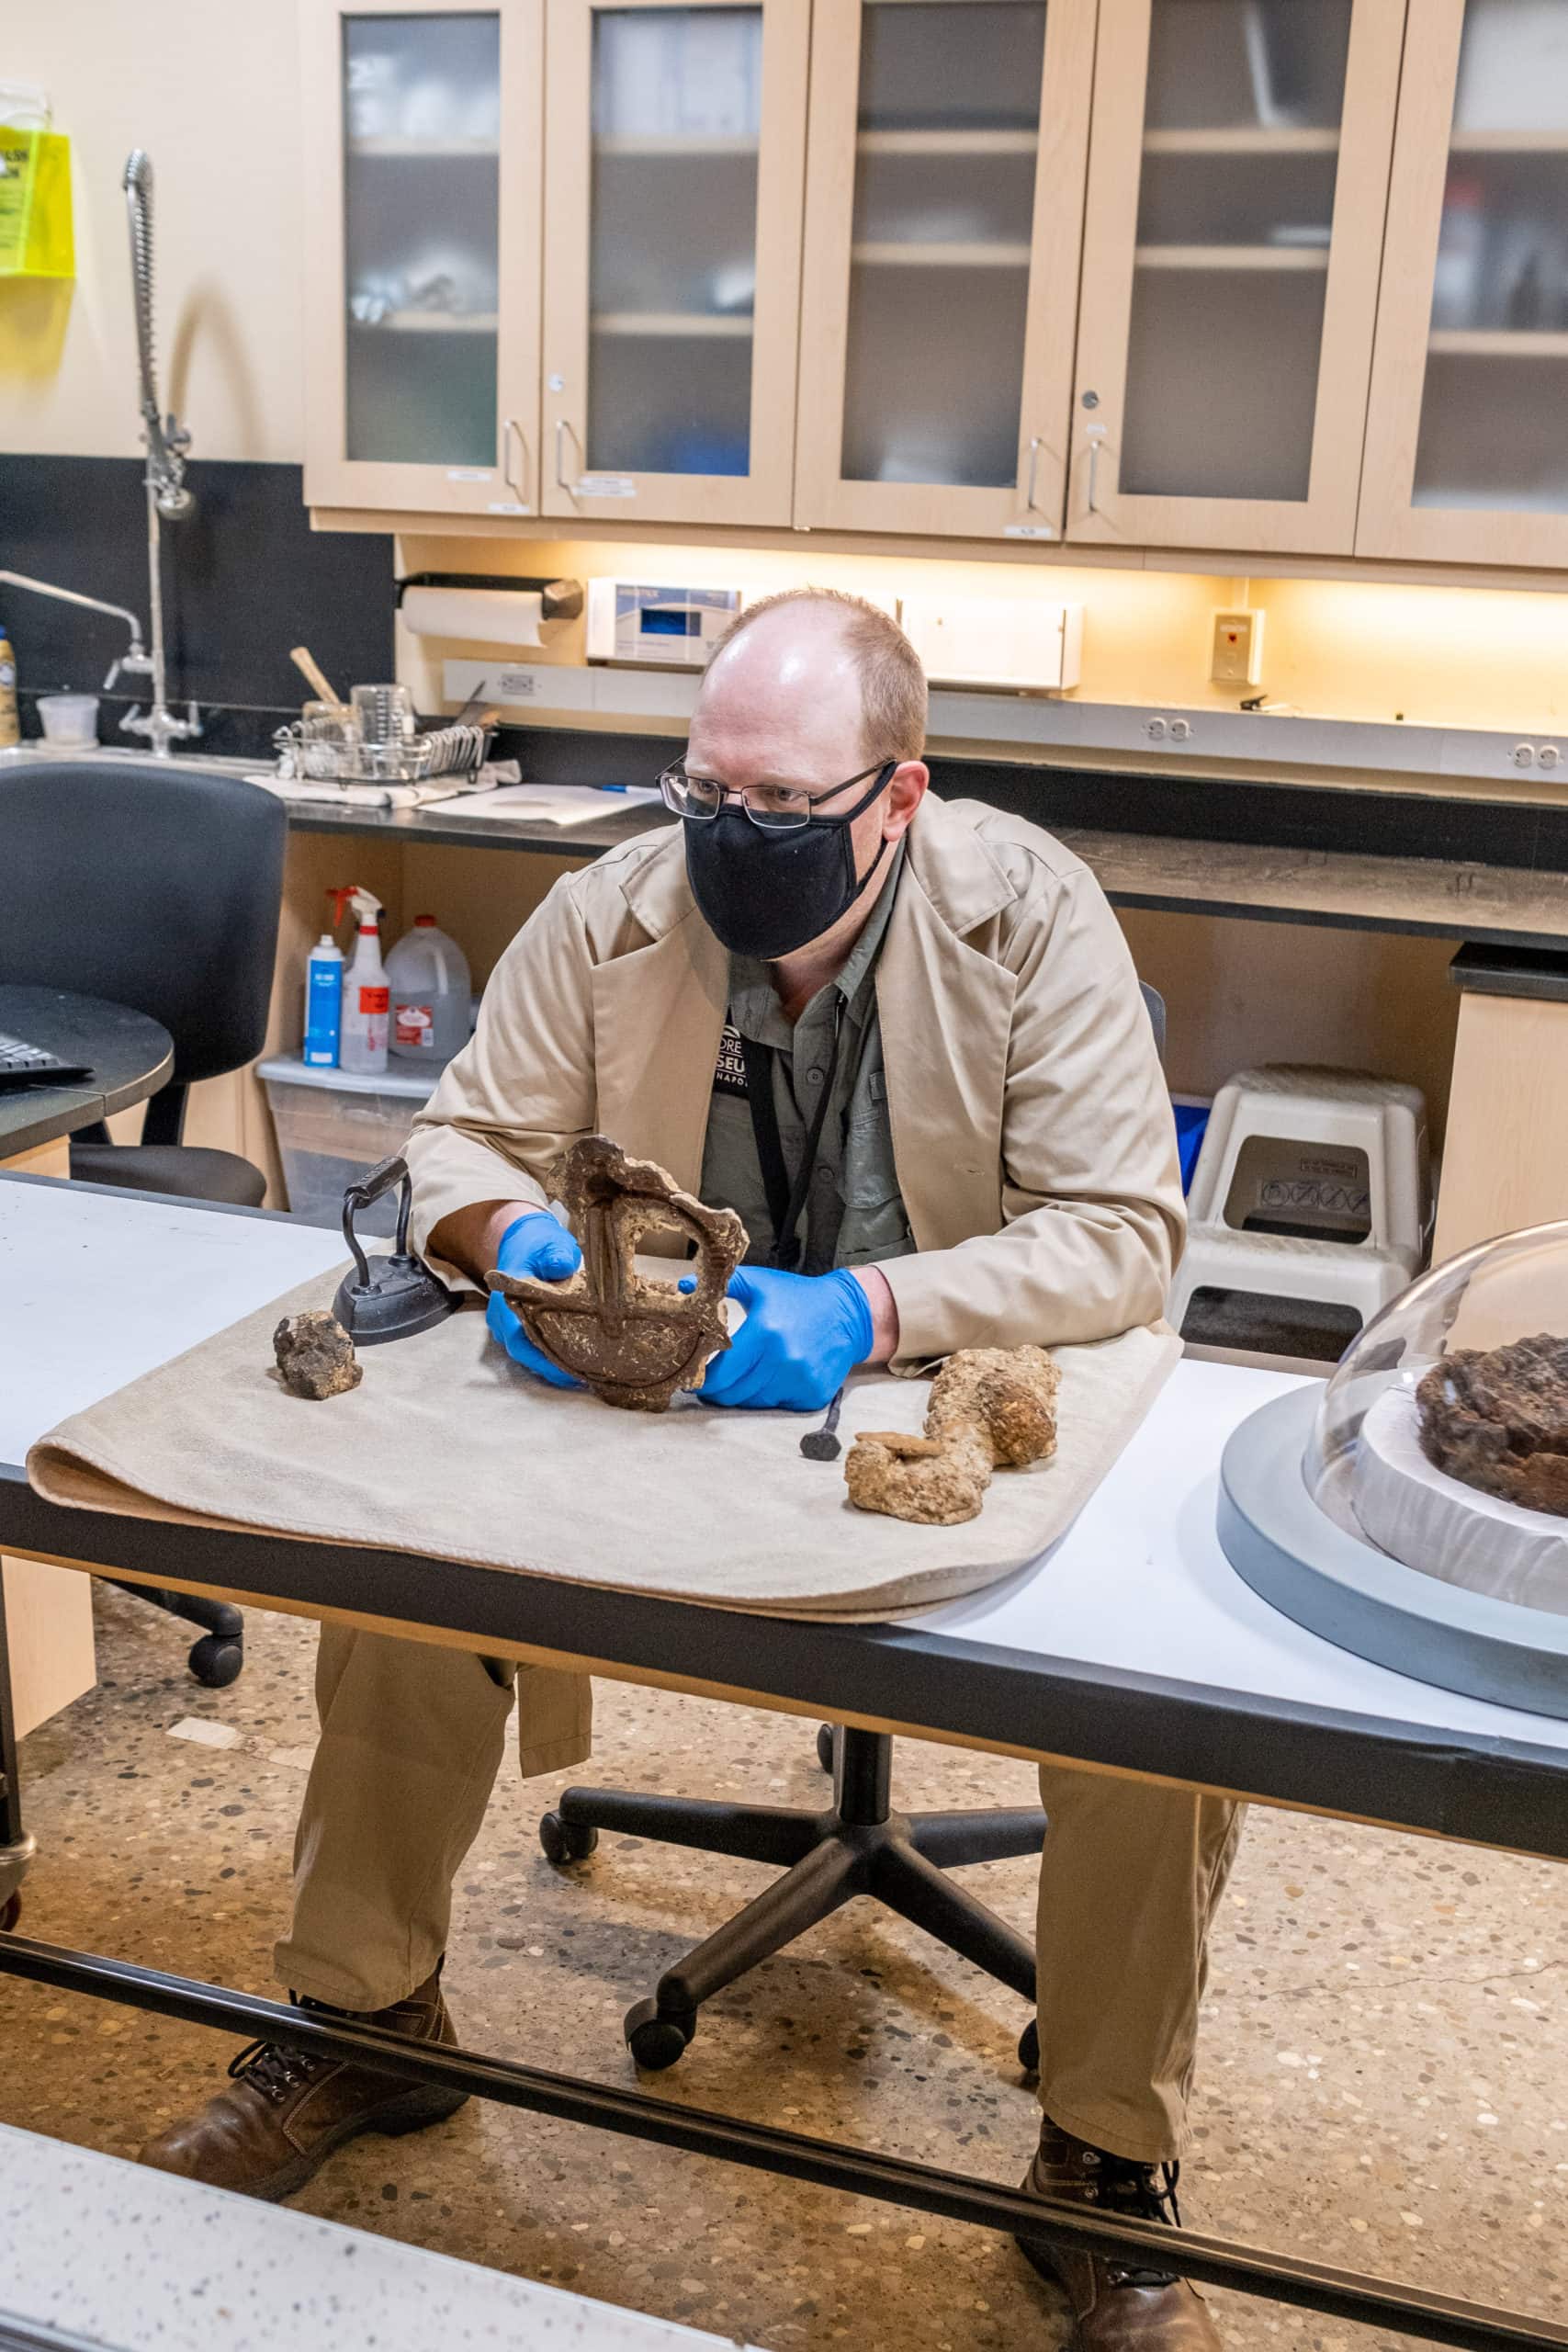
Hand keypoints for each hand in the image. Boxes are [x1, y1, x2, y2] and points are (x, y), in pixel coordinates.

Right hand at [485, 1211, 582, 1387]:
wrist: (522, 1239)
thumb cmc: (536, 1243)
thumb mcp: (550, 1243)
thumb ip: (556, 1255)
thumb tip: (561, 1267)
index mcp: (507, 1297)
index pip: (517, 1335)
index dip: (540, 1356)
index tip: (566, 1369)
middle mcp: (502, 1315)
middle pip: (522, 1351)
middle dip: (550, 1368)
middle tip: (582, 1379)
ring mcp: (507, 1322)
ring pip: (526, 1352)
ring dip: (550, 1365)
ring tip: (582, 1375)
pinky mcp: (518, 1325)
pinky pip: (531, 1346)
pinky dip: (550, 1356)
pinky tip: (574, 1363)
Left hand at [685, 1264, 874, 1410]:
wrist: (847, 1314)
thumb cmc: (798, 1297)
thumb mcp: (761, 1283)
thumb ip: (724, 1285)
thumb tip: (683, 1285)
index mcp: (765, 1332)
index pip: (721, 1374)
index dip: (703, 1380)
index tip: (695, 1378)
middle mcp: (784, 1360)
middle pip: (733, 1393)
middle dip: (718, 1390)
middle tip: (712, 1383)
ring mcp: (800, 1380)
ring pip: (753, 1402)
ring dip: (743, 1393)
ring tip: (744, 1375)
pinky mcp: (813, 1394)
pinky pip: (778, 1405)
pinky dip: (770, 1395)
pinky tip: (773, 1376)